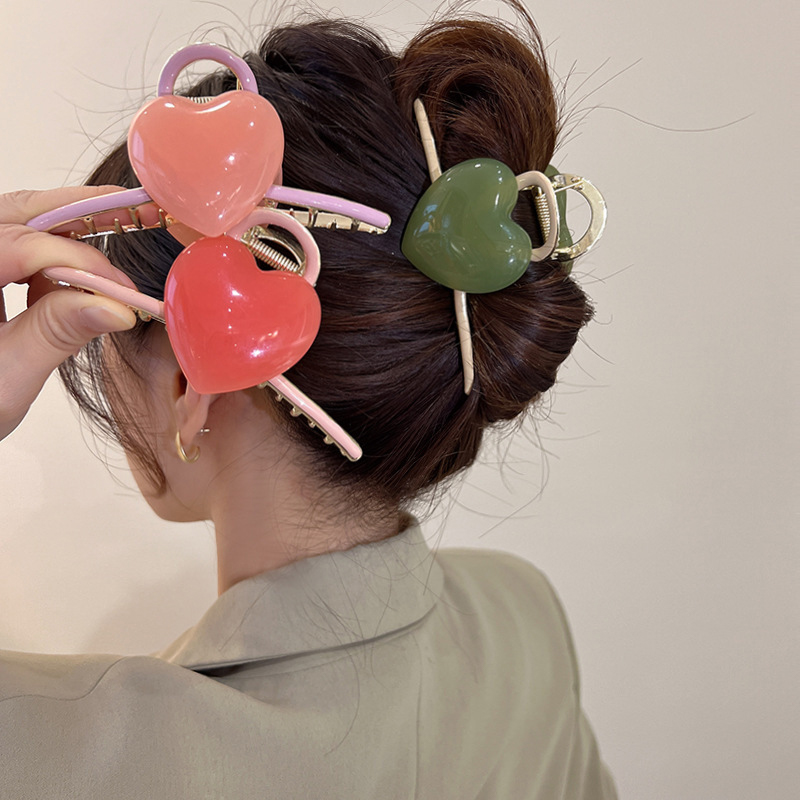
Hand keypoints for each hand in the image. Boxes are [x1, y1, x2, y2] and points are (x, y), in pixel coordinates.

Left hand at [0, 187, 136, 441]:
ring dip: (63, 235)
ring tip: (102, 260)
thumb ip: (59, 333)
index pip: (23, 245)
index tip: (123, 293)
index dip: (80, 262)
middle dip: (76, 212)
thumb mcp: (9, 379)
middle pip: (17, 213)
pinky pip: (12, 247)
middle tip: (132, 209)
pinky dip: (46, 256)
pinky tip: (68, 286)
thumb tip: (117, 307)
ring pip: (15, 223)